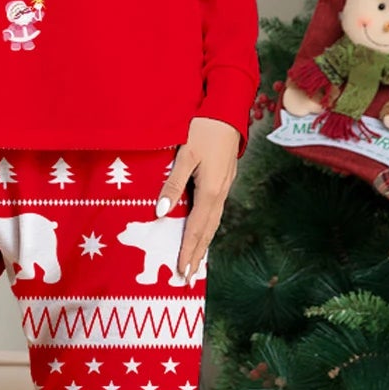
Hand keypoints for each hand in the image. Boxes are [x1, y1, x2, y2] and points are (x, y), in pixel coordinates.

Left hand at [157, 117, 240, 280]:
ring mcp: (224, 188)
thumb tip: (160, 212)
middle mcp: (220, 193)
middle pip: (207, 231)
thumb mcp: (185, 154)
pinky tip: (202, 234)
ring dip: (203, 244)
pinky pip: (214, 213)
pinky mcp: (223, 182)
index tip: (181, 271)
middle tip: (188, 277)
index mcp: (210, 190)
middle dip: (197, 255)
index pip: (196, 228)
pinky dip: (207, 228)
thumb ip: (173, 184)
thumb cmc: (204, 129)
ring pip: (212, 223)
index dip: (187, 250)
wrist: (228, 112)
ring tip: (195, 263)